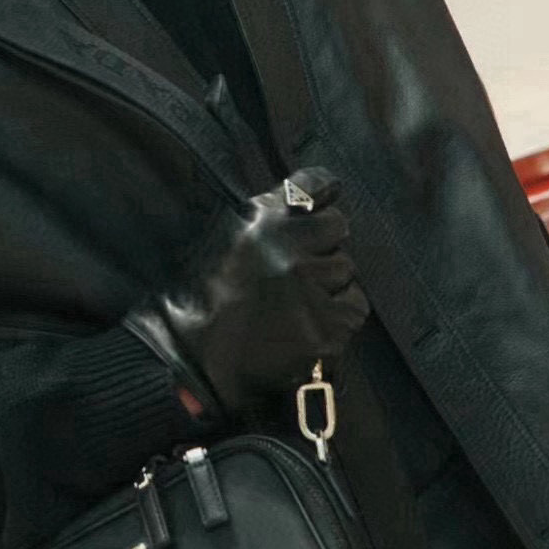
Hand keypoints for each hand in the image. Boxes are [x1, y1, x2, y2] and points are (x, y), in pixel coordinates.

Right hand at [123, 167, 370, 419]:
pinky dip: (339, 313)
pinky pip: (354, 307)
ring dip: (329, 280)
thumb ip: (262, 217)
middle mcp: (289, 252)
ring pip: (346, 269)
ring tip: (300, 299)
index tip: (324, 196)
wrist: (195, 362)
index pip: (312, 185)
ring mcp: (310, 293)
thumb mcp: (224, 239)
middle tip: (301, 265)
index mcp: (260, 225)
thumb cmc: (201, 299)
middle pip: (338, 227)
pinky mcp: (325, 331)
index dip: (321, 191)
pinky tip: (311, 322)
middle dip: (323, 242)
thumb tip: (304, 200)